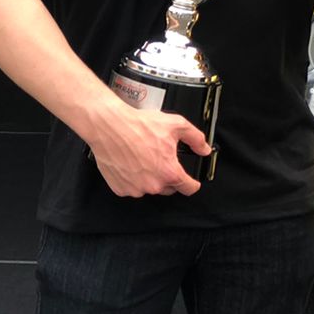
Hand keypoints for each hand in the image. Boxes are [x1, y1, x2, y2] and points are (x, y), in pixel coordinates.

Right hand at [86, 103, 210, 197]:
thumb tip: (204, 149)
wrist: (109, 127)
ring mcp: (135, 189)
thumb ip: (196, 138)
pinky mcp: (120, 188)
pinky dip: (134, 179)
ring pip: (150, 188)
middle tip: (162, 159)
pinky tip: (132, 163)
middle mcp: (153, 185)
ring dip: (151, 178)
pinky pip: (133, 188)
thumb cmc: (139, 126)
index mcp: (169, 172)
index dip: (193, 183)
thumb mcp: (176, 125)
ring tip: (144, 158)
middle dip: (169, 176)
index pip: (189, 188)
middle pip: (169, 188)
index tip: (192, 182)